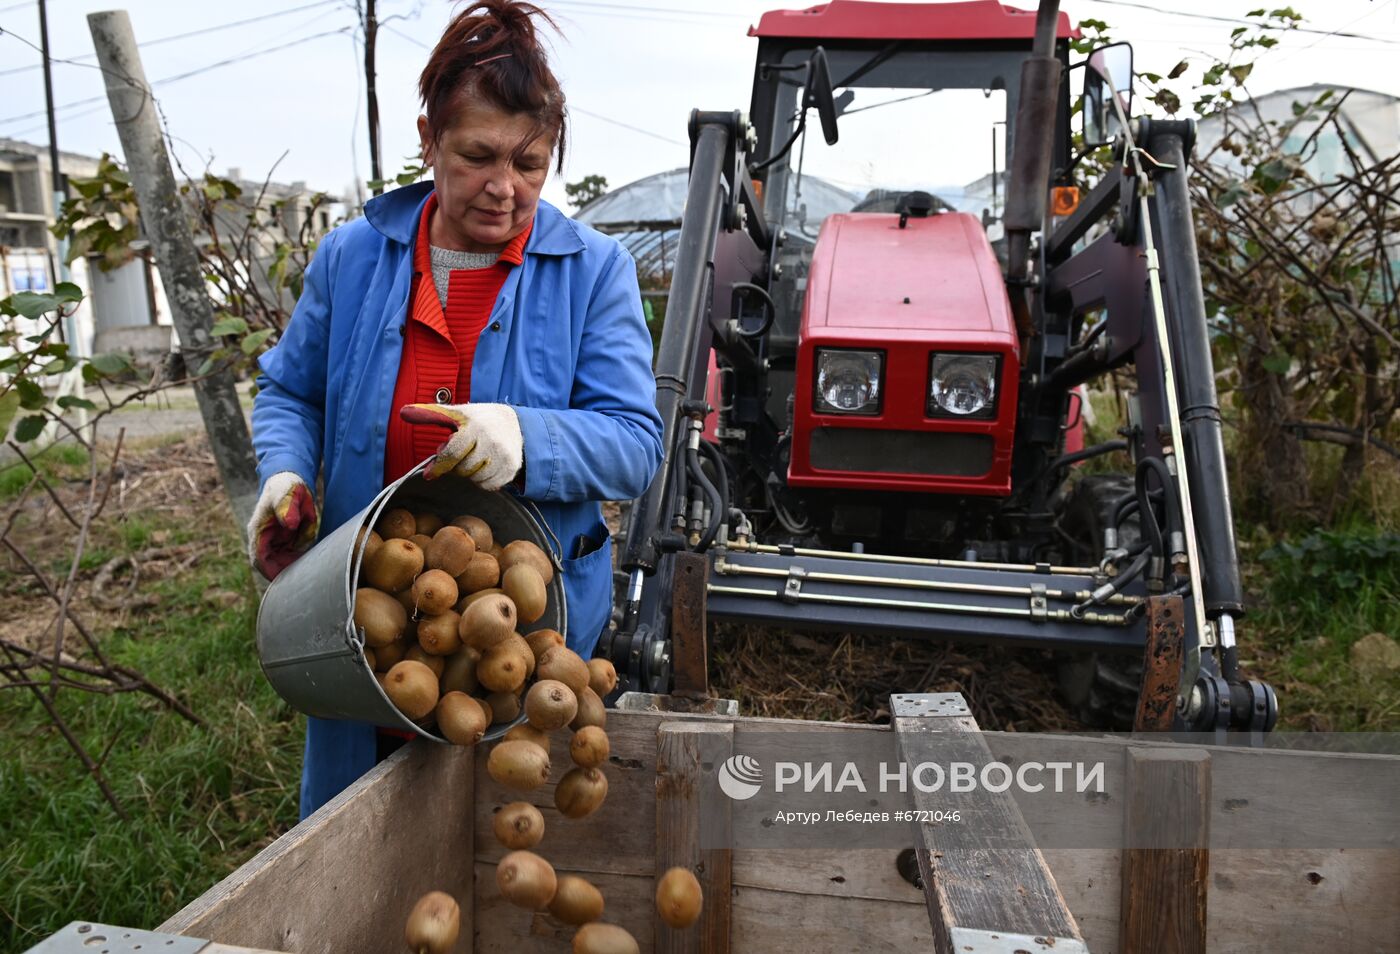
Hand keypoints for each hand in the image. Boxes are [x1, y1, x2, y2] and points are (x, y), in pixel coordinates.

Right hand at [247, 471, 318, 580]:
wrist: (289, 481)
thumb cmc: (287, 487)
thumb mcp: (288, 494)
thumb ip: (288, 508)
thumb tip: (289, 524)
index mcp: (259, 530)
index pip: (258, 557)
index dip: (269, 572)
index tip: (283, 583)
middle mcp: (263, 538)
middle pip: (269, 565)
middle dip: (284, 573)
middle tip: (305, 579)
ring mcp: (272, 540)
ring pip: (281, 562)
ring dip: (295, 565)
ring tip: (311, 567)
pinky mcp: (283, 540)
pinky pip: (290, 555)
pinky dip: (300, 558)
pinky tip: (312, 557)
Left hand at [398, 402, 522, 490]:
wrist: (515, 424)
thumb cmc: (478, 420)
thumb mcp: (455, 414)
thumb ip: (429, 414)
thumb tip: (403, 412)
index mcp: (473, 426)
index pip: (452, 453)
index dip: (439, 466)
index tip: (429, 474)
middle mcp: (491, 441)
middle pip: (462, 469)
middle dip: (456, 466)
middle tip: (460, 456)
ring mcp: (503, 455)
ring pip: (475, 478)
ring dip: (469, 474)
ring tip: (473, 460)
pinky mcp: (512, 467)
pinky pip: (489, 485)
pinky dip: (482, 481)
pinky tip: (484, 467)